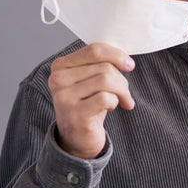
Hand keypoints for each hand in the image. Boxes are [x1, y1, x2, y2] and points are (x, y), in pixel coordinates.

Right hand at [48, 43, 134, 158]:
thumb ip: (101, 63)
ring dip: (121, 90)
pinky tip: (112, 108)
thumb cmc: (87, 103)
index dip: (117, 55)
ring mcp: (64, 98)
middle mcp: (58, 79)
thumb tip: (125, 59)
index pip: (94, 50)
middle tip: (125, 91)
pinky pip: (106, 98)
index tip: (129, 65)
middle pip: (104, 66)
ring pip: (106, 80)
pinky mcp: (75, 114)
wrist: (77, 138)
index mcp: (60, 65)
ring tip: (123, 99)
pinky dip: (115, 101)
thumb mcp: (91, 79)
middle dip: (121, 78)